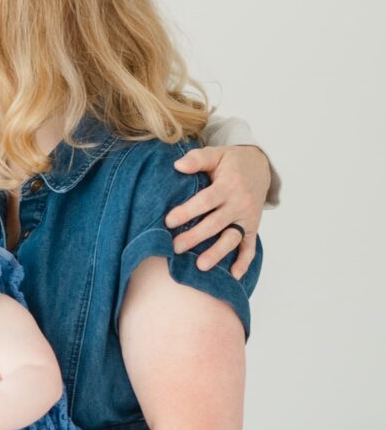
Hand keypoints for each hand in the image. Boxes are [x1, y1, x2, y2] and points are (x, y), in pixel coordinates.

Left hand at [166, 145, 269, 278]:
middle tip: (176, 247)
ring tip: (200, 265)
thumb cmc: (232, 162)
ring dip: (217, 253)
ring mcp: (248, 217)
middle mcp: (240, 203)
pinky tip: (234, 276)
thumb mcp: (216, 154)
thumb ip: (197, 159)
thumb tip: (178, 166)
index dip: (188, 211)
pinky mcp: (253, 228)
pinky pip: (250, 247)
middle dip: (196, 236)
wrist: (260, 166)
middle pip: (216, 223)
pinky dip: (244, 262)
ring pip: (232, 238)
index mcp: (228, 185)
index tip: (169, 221)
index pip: (206, 201)